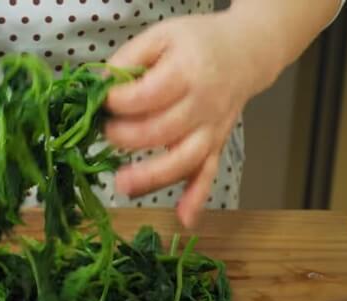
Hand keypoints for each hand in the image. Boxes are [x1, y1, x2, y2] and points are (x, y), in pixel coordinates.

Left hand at [105, 13, 280, 227]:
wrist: (247, 51)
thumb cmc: (198, 43)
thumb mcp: (160, 35)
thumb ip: (128, 59)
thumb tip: (99, 85)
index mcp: (187, 72)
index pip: (148, 95)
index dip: (119, 102)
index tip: (102, 101)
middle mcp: (203, 104)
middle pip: (162, 131)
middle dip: (126, 137)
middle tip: (105, 133)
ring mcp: (211, 129)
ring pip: (184, 159)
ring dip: (152, 177)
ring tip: (122, 185)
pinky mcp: (216, 145)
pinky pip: (208, 174)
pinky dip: (197, 197)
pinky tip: (184, 218)